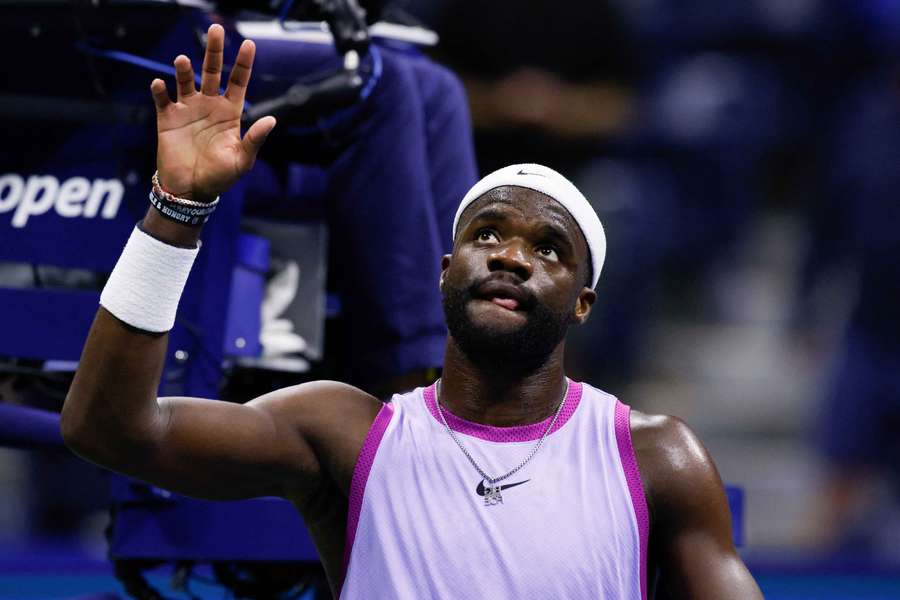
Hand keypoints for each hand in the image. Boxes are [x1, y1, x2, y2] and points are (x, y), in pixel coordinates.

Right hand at [150, 24, 275, 202]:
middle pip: (212, 72)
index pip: (238, 82)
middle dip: (215, 51)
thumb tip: (272, 120)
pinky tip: (160, 84)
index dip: (243, 63)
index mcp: (230, 113)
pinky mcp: (168, 119)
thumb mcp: (242, 160)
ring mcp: (188, 110)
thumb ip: (254, 139)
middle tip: (216, 30)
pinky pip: (163, 99)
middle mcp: (209, 106)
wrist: (191, 191)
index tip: (249, 44)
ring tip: (181, 61)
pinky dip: (160, 90)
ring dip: (183, 70)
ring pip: (186, 81)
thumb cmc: (220, 177)